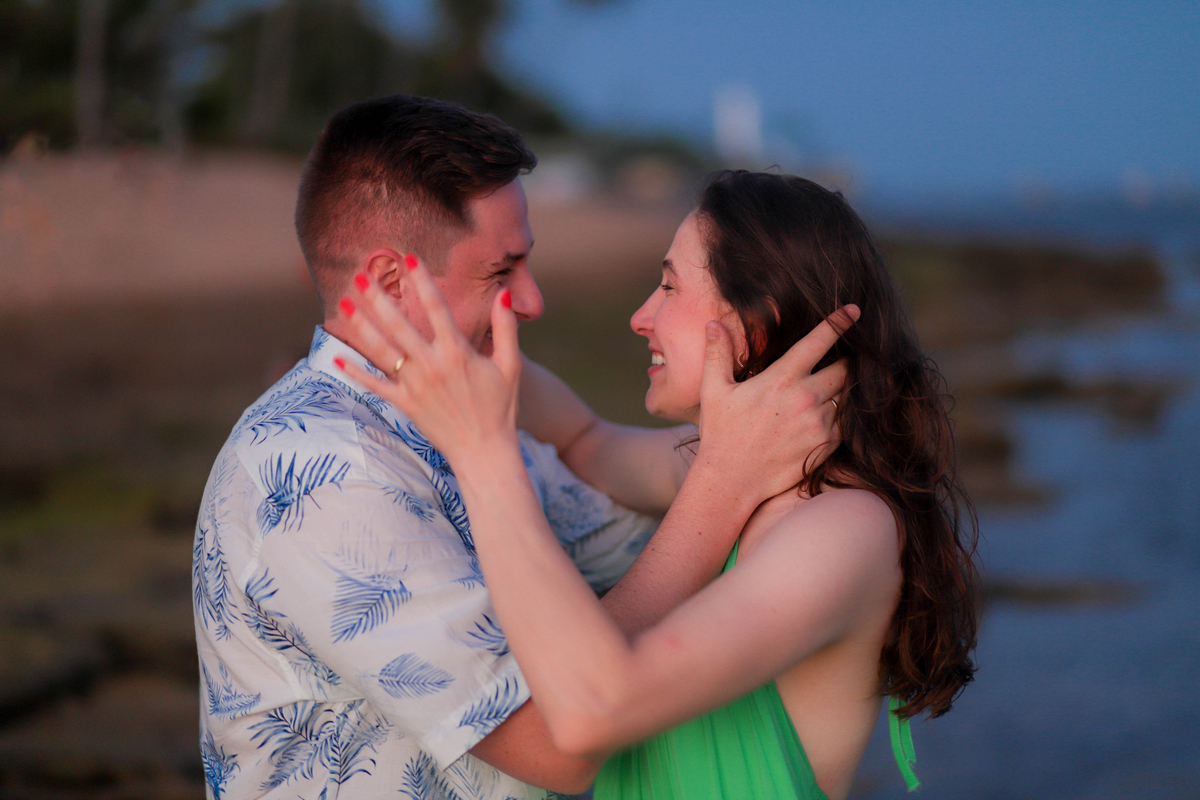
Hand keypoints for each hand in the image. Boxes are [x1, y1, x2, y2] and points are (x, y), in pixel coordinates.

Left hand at [333, 257, 521, 462]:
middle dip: (378, 298)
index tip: (409, 257)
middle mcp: (432, 366)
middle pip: (399, 325)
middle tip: (360, 275)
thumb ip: (506, 328)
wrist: (485, 451)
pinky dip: (355, 372)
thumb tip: (503, 292)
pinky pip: (376, 385)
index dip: (423, 281)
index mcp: (458, 353)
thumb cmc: (501, 407)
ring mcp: (415, 386)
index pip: (437, 308)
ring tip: (344, 303)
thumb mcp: (511, 366)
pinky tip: (337, 356)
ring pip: (382, 350)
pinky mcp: (405, 405)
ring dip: (361, 326)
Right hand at [694, 305, 858, 502]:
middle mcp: (806, 398)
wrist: (732, 481)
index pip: (820, 341)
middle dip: (844, 360)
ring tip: (831, 387)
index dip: (839, 322)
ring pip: (846, 395)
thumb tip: (714, 324)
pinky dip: (840, 414)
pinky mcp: (826, 445)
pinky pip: (846, 422)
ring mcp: (819, 423)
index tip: (854, 311)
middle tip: (838, 358)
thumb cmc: (721, 434)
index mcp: (782, 379)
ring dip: (842, 388)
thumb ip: (717, 354)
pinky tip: (824, 415)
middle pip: (844, 367)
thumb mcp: (713, 391)